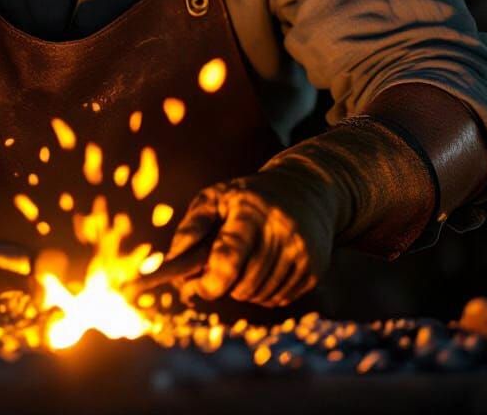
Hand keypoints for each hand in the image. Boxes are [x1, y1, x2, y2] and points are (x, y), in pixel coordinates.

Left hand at [166, 169, 335, 306]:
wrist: (307, 188)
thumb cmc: (249, 195)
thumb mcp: (216, 197)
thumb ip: (191, 227)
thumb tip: (171, 262)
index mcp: (251, 210)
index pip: (227, 260)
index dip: (206, 284)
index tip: (191, 289)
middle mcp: (281, 230)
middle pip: (243, 283)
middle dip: (222, 286)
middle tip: (211, 277)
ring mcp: (301, 250)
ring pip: (260, 295)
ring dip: (242, 291)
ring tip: (238, 268)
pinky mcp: (315, 267)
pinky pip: (279, 299)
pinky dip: (263, 293)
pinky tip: (260, 270)